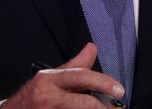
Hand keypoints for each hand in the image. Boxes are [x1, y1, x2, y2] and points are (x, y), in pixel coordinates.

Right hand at [1, 42, 124, 108]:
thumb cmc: (32, 96)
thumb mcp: (50, 77)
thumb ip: (74, 65)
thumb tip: (92, 47)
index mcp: (49, 79)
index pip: (80, 76)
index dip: (103, 82)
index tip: (119, 90)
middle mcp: (50, 97)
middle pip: (84, 102)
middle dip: (104, 107)